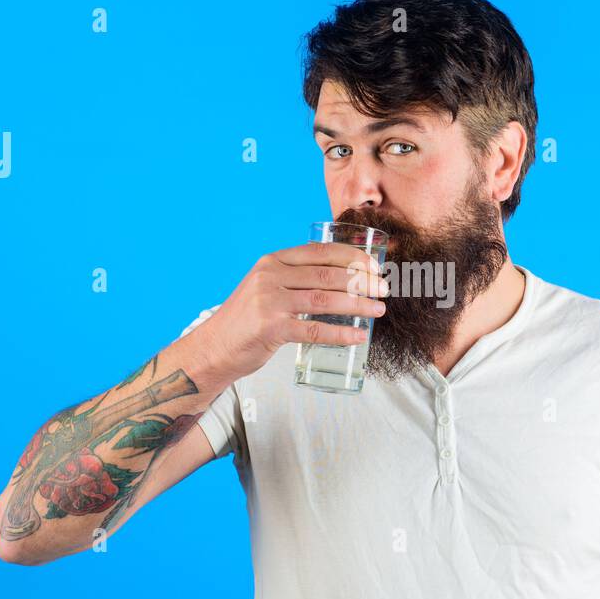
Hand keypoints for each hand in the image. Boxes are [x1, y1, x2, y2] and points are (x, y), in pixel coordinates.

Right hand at [185, 241, 389, 382]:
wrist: (215, 347)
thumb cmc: (248, 319)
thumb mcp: (266, 286)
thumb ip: (294, 276)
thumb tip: (338, 274)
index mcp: (273, 261)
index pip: (321, 251)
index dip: (353, 257)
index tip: (375, 266)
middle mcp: (271, 276)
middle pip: (328, 274)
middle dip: (362, 281)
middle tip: (384, 290)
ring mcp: (270, 302)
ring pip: (325, 300)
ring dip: (358, 305)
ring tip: (378, 310)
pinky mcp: (270, 328)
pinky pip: (313, 330)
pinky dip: (340, 333)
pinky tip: (358, 336)